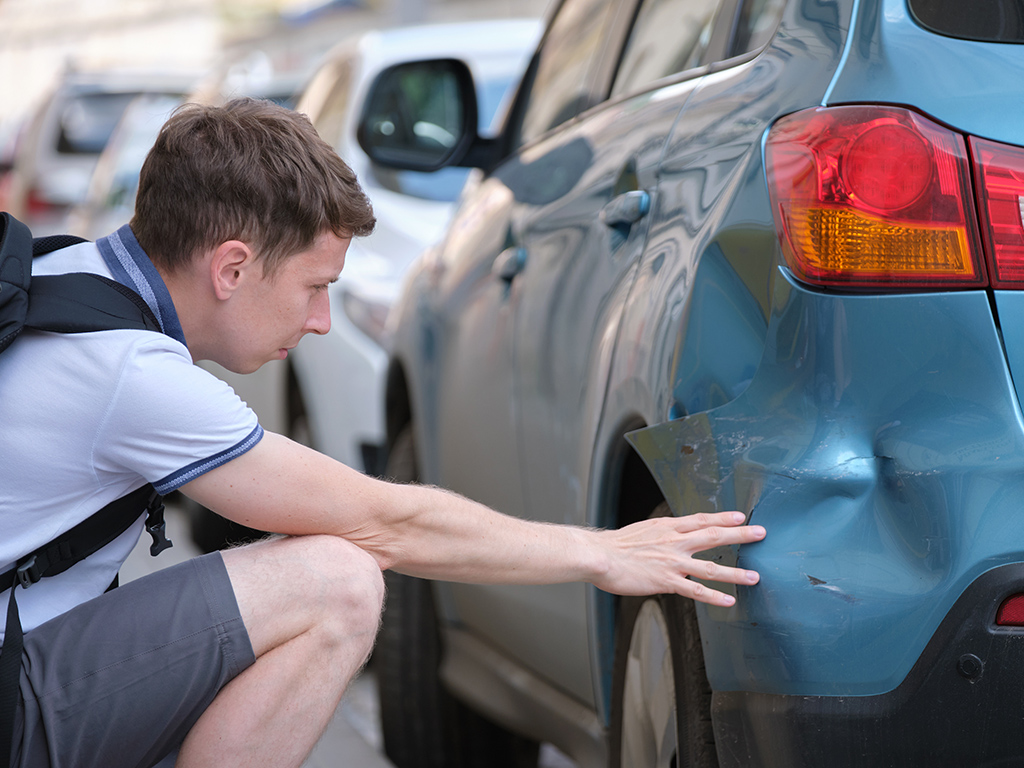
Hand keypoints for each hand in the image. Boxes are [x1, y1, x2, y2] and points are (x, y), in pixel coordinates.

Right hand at [592, 511, 764, 606]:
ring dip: (735, 572)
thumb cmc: (616, 545)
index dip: (723, 517)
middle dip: (741, 535)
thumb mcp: (642, 530)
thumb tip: (669, 537)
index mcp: (668, 527)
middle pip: (714, 536)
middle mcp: (674, 541)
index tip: (740, 516)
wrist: (600, 555)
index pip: (701, 519)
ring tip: (754, 576)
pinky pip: (695, 591)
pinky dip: (714, 597)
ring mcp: (672, 562)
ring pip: (711, 567)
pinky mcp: (666, 581)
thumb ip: (660, 534)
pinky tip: (729, 601)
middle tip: (761, 533)